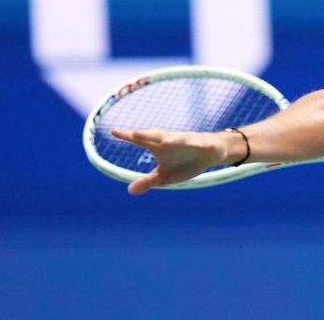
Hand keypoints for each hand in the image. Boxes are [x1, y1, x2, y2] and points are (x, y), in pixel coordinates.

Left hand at [111, 128, 227, 194]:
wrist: (210, 152)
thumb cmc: (184, 162)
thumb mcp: (165, 175)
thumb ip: (148, 181)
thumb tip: (130, 191)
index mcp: (159, 146)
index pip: (141, 141)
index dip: (128, 136)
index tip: (113, 131)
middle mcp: (171, 140)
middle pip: (157, 137)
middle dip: (147, 136)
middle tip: (135, 134)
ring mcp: (188, 141)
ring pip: (179, 139)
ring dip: (173, 140)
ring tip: (165, 141)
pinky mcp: (204, 144)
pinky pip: (203, 144)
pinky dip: (202, 145)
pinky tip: (204, 146)